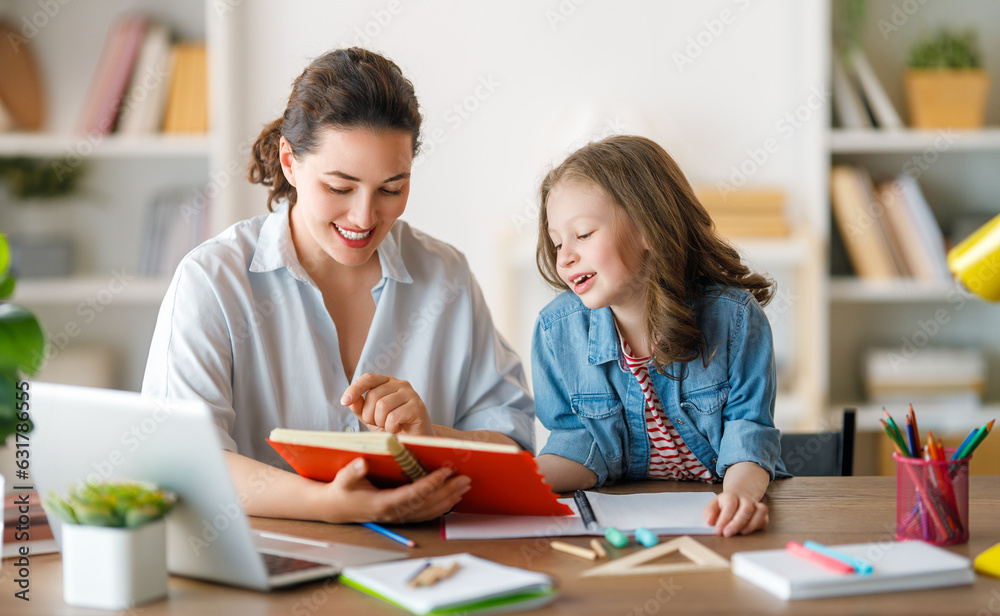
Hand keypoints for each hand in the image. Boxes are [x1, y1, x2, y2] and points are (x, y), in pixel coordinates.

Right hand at [320, 457, 471, 522]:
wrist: (336, 508)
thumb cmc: (341, 490)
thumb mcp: (342, 479)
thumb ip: (351, 472)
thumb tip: (361, 463)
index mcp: (382, 503)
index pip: (413, 494)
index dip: (430, 483)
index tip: (446, 472)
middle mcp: (393, 513)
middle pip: (427, 504)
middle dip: (448, 491)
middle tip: (465, 478)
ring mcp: (398, 517)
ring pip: (429, 511)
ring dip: (449, 499)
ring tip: (465, 486)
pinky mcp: (401, 516)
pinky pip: (426, 514)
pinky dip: (442, 507)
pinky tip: (453, 497)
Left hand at [341, 373, 434, 434]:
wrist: (416, 440)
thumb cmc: (393, 427)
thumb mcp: (371, 417)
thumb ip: (360, 407)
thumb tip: (350, 400)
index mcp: (388, 383)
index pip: (368, 378)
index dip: (355, 388)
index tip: (344, 402)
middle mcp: (400, 384)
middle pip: (373, 395)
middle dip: (369, 415)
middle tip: (379, 424)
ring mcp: (411, 394)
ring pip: (382, 406)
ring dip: (380, 422)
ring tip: (389, 426)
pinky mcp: (418, 407)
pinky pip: (393, 417)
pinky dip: (391, 427)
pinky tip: (397, 429)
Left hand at [703, 490, 768, 536]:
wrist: (739, 495)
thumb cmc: (725, 504)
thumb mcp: (714, 505)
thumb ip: (709, 513)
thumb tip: (709, 522)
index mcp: (731, 496)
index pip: (730, 505)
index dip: (724, 519)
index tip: (718, 531)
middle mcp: (746, 499)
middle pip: (746, 509)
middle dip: (737, 523)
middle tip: (727, 534)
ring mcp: (756, 505)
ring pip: (759, 512)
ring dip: (751, 525)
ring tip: (741, 533)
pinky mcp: (762, 513)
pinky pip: (764, 519)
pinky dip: (757, 526)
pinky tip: (748, 531)